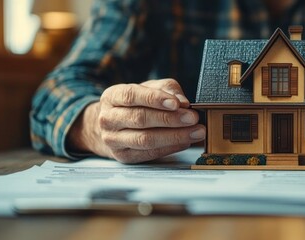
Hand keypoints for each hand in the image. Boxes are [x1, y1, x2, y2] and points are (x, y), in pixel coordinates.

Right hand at [68, 79, 204, 162]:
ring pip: (145, 139)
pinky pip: (149, 153)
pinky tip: (185, 142)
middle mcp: (108, 118)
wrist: (114, 126)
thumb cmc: (136, 103)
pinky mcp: (123, 156)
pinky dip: (170, 148)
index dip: (155, 99)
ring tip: (195, 132)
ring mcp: (113, 140)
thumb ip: (167, 90)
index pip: (132, 96)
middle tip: (193, 118)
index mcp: (112, 96)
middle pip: (140, 118)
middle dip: (170, 119)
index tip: (176, 103)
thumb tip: (183, 102)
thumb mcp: (150, 88)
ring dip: (174, 136)